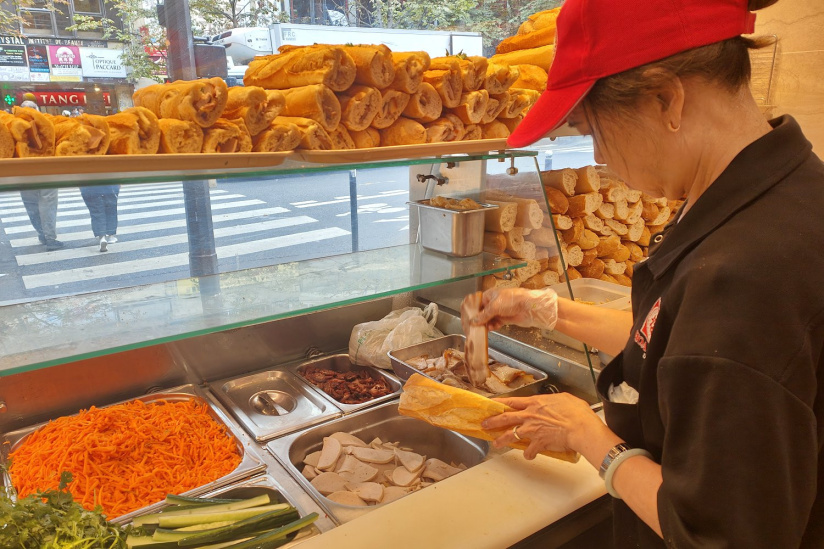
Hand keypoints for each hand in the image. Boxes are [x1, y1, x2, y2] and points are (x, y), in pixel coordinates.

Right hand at [470, 288, 558, 331]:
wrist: (529, 307)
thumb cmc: (512, 300)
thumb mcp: (494, 307)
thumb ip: (483, 315)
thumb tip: (473, 321)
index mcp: (489, 295)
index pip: (476, 303)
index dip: (471, 310)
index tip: (466, 319)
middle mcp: (493, 303)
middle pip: (481, 312)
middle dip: (477, 320)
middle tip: (473, 327)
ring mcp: (499, 311)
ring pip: (488, 319)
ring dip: (485, 324)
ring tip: (483, 329)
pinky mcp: (505, 318)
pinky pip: (495, 323)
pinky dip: (493, 326)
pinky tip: (492, 328)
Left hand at [481, 393, 602, 459]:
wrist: (580, 427)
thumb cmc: (576, 412)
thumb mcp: (564, 398)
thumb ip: (553, 401)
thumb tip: (554, 403)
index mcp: (534, 403)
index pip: (511, 401)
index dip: (499, 403)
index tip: (491, 404)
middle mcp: (529, 416)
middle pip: (505, 418)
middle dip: (492, 421)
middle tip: (485, 424)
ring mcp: (532, 430)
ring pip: (511, 435)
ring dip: (502, 440)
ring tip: (496, 443)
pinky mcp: (538, 443)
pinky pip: (528, 450)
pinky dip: (528, 454)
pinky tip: (529, 455)